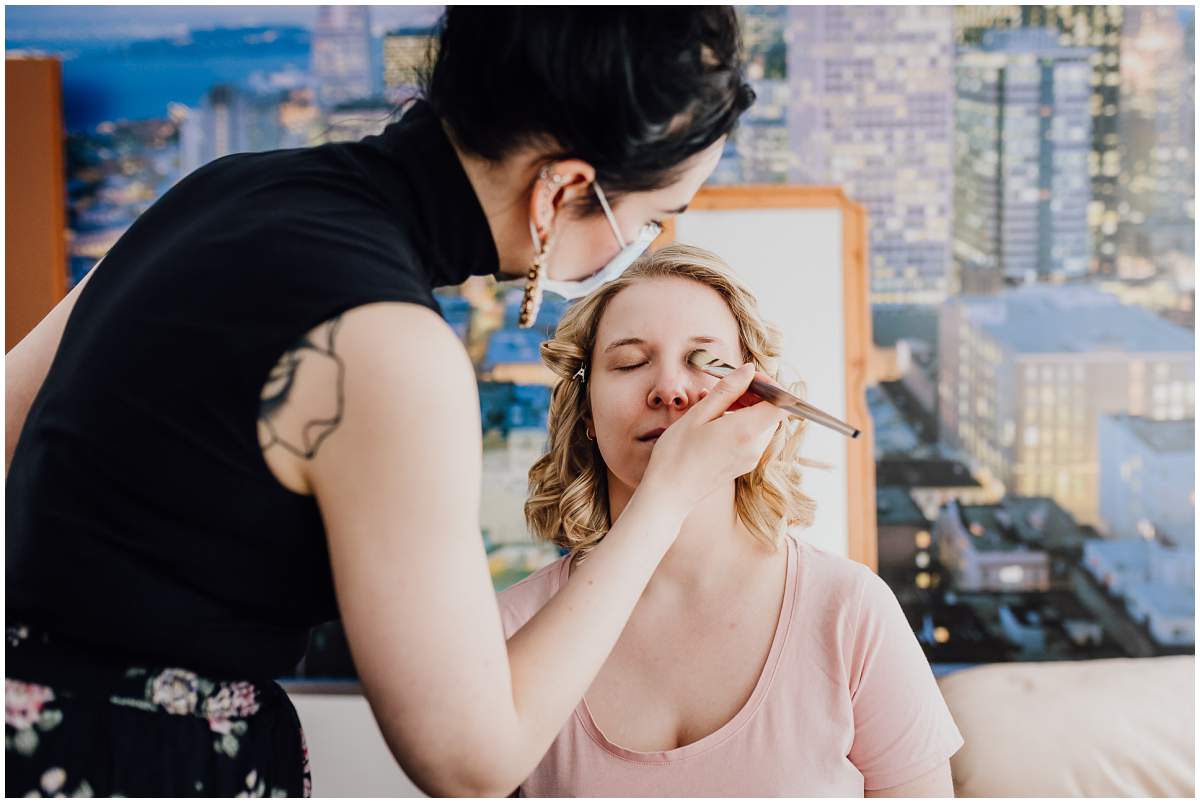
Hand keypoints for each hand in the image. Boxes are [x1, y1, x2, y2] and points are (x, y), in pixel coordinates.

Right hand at [638, 363, 788, 514]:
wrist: (669, 492)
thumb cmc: (677, 453)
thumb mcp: (698, 414)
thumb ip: (727, 390)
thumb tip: (748, 371)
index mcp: (746, 431)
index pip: (782, 403)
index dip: (771, 386)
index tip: (748, 378)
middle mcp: (755, 446)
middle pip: (772, 412)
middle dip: (755, 395)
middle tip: (727, 388)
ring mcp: (751, 458)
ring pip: (762, 424)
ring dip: (746, 409)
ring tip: (716, 404)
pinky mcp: (744, 464)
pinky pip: (752, 437)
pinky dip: (740, 423)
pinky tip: (715, 420)